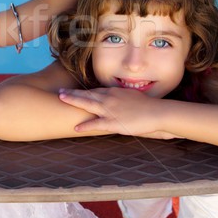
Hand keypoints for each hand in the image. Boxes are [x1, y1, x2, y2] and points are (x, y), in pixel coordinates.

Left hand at [58, 87, 180, 138]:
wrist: (157, 112)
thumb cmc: (148, 106)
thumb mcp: (132, 97)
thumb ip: (122, 97)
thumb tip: (118, 99)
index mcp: (115, 92)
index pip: (95, 90)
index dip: (83, 91)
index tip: (74, 90)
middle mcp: (110, 98)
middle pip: (87, 94)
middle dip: (73, 93)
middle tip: (60, 91)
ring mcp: (110, 109)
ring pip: (88, 104)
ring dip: (73, 101)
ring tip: (61, 100)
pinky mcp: (114, 122)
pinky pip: (96, 124)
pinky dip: (85, 126)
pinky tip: (76, 127)